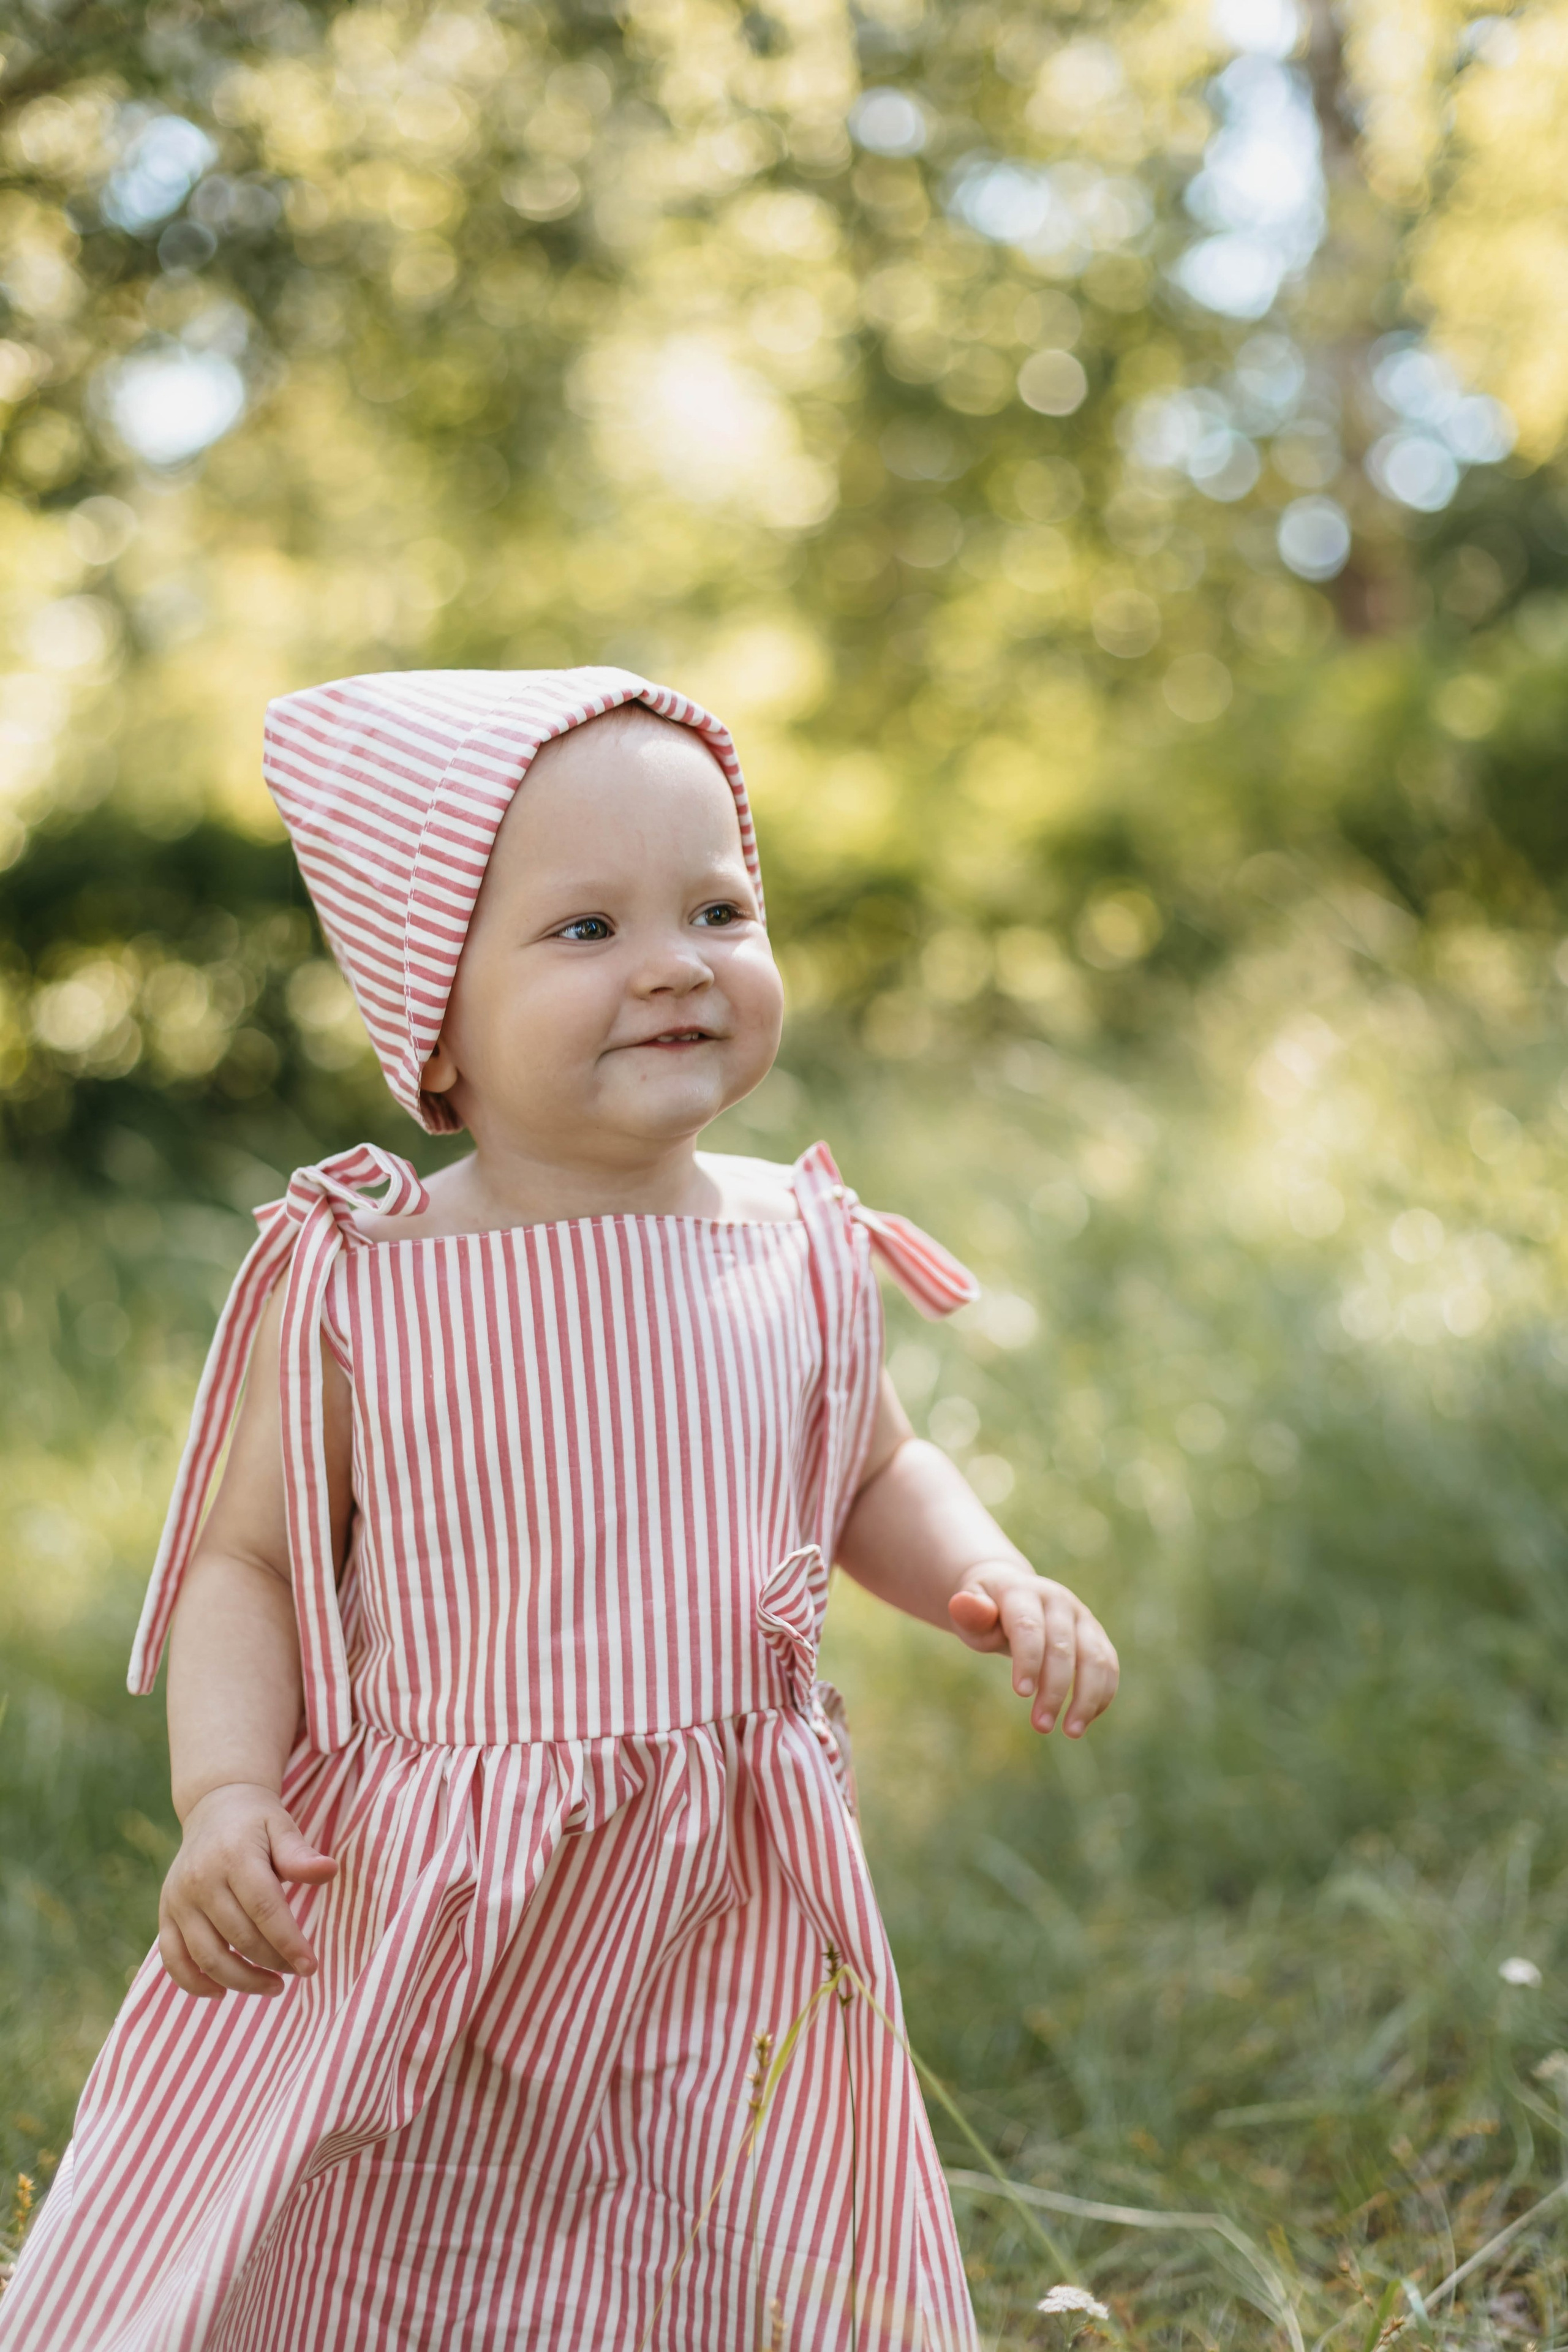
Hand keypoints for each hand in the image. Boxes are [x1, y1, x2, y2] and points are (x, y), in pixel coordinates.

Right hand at [158, 1782, 336, 1998]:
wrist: (214, 1808)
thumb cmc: (257, 1824)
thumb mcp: (282, 1828)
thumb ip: (300, 1855)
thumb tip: (329, 1871)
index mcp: (234, 1857)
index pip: (264, 1909)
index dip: (288, 1943)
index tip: (311, 1966)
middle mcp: (201, 1881)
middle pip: (239, 1937)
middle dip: (272, 1963)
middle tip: (297, 1973)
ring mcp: (179, 1900)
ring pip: (207, 1957)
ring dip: (241, 1981)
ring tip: (273, 1987)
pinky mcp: (166, 1915)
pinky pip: (173, 1959)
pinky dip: (193, 1983)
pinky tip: (221, 1992)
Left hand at [948, 1562, 1118, 1736]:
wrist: (1010, 1594)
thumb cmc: (986, 1613)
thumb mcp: (970, 1612)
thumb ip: (970, 1613)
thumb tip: (963, 1604)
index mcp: (1023, 1591)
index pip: (1029, 1626)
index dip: (1028, 1659)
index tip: (1022, 1694)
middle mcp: (1059, 1601)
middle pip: (1063, 1647)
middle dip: (1055, 1689)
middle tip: (1040, 1726)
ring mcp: (1082, 1617)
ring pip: (1095, 1658)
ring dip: (1087, 1698)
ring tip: (1071, 1732)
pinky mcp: (1096, 1635)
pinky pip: (1108, 1666)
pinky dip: (1102, 1695)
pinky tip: (1084, 1721)